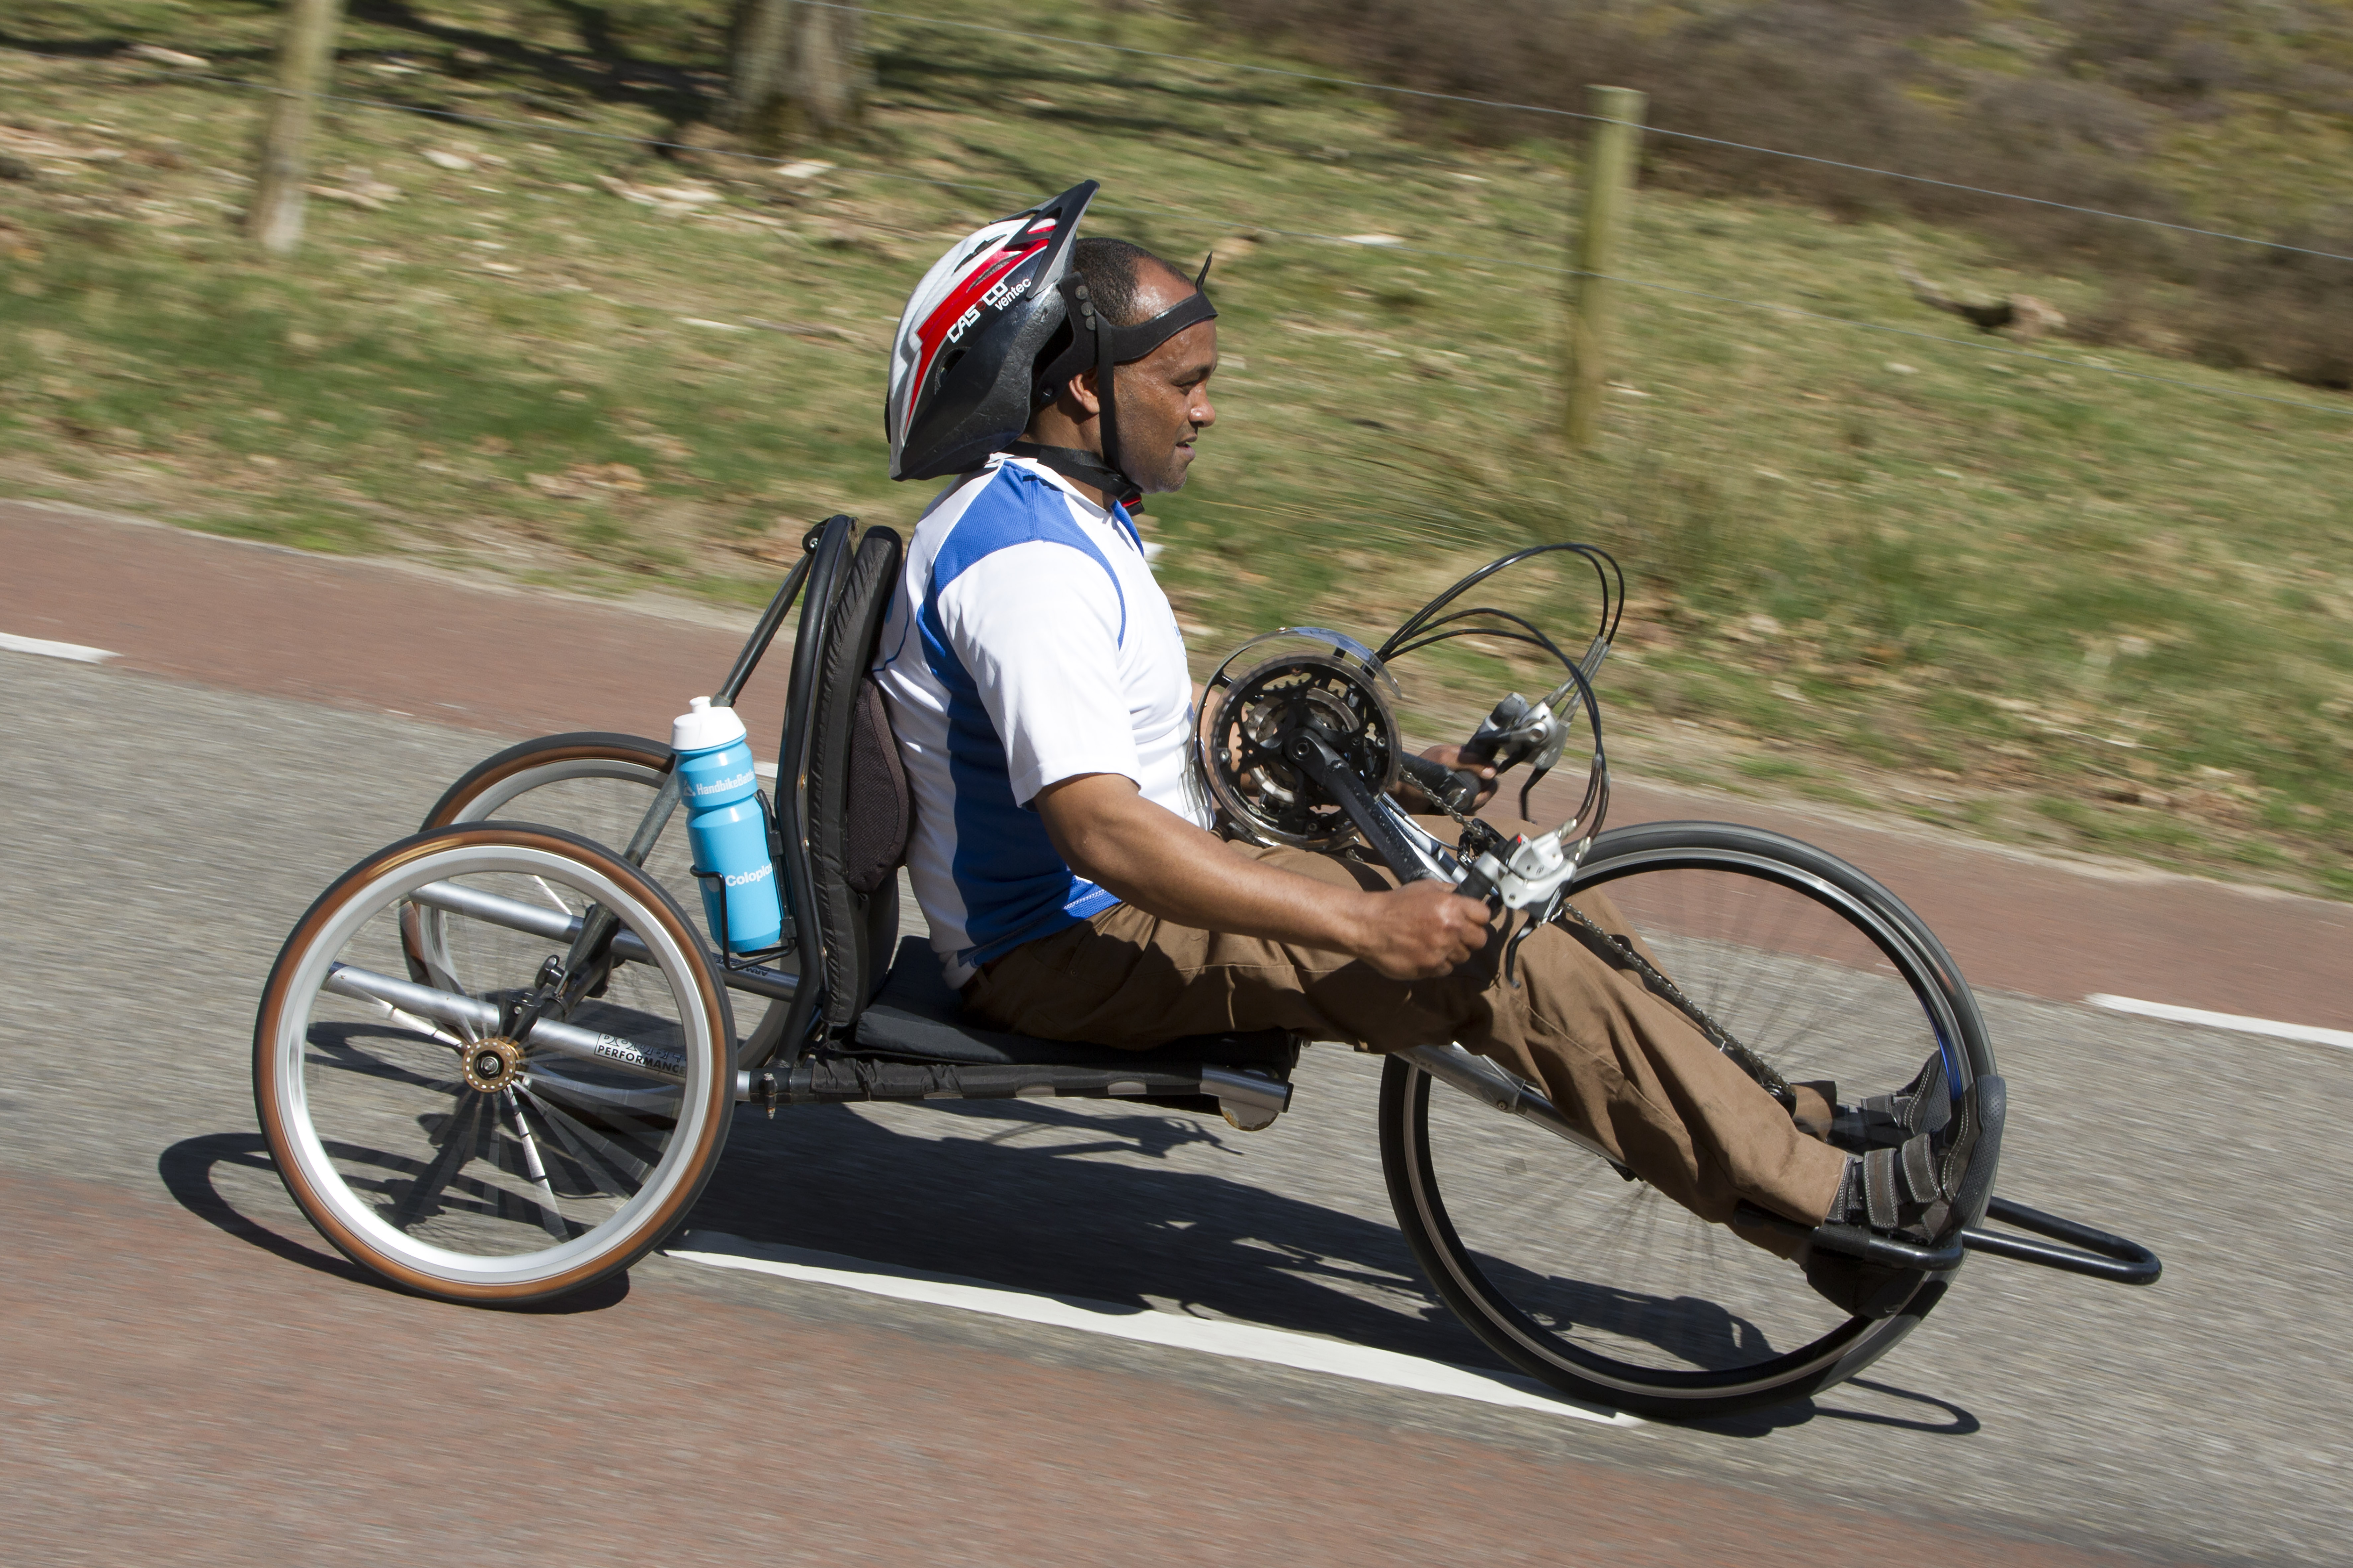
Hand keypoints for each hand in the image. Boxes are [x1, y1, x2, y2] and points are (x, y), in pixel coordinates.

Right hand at [1350, 878, 1492, 979]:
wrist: (1368, 925)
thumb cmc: (1394, 905)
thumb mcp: (1423, 887)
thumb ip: (1447, 890)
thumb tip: (1462, 894)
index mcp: (1451, 906)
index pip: (1484, 915)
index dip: (1477, 917)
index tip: (1471, 919)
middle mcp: (1450, 929)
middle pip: (1480, 939)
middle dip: (1470, 937)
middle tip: (1455, 934)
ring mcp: (1441, 950)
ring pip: (1464, 956)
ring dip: (1453, 951)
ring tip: (1435, 943)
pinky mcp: (1430, 967)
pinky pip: (1446, 969)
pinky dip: (1438, 963)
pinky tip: (1425, 953)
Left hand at [1395, 743, 1497, 809]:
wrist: (1400, 795)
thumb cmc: (1418, 774)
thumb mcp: (1444, 761)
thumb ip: (1468, 762)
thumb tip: (1493, 771)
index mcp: (1461, 756)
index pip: (1487, 763)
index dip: (1489, 772)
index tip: (1487, 780)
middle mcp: (1463, 771)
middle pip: (1487, 782)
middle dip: (1485, 792)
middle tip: (1477, 798)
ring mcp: (1460, 787)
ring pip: (1481, 796)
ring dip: (1478, 802)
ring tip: (1467, 804)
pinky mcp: (1455, 802)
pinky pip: (1471, 807)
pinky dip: (1469, 809)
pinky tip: (1462, 809)